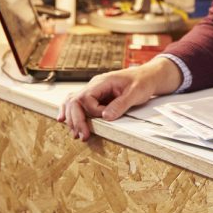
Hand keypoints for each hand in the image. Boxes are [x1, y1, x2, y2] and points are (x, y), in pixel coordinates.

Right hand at [56, 56, 180, 140]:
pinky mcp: (96, 96)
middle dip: (75, 120)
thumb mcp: (136, 92)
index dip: (93, 111)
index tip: (105, 118)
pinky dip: (71, 112)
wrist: (148, 76)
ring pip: (73, 103)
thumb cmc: (143, 82)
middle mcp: (94, 85)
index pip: (86, 98)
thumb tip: (105, 117)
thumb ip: (121, 104)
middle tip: (82, 136)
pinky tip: (64, 120)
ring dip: (72, 118)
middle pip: (74, 101)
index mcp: (103, 82)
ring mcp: (94, 90)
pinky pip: (78, 103)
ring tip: (76, 134)